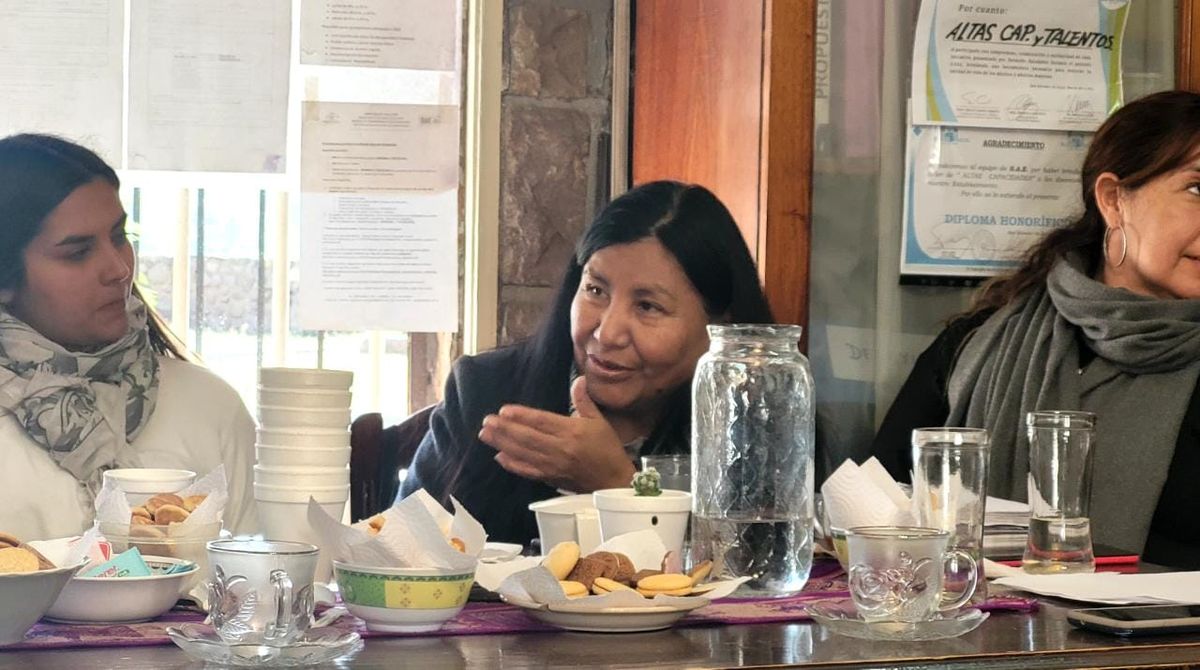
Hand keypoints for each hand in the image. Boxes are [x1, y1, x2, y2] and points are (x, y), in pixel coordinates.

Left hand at [479, 377, 635, 491]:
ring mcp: (553, 465)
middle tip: (487, 421)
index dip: (522, 416)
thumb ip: (584, 400)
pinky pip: (528, 471)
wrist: (613, 480)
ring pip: (523, 454)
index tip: (504, 410)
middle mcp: (560, 449)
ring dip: (502, 444)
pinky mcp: (550, 478)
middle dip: (505, 429)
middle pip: (527, 438)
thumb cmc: (607, 448)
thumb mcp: (599, 421)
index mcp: (572, 432)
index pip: (542, 422)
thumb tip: (578, 380)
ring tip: (485, 435)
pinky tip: (499, 457)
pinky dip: (512, 465)